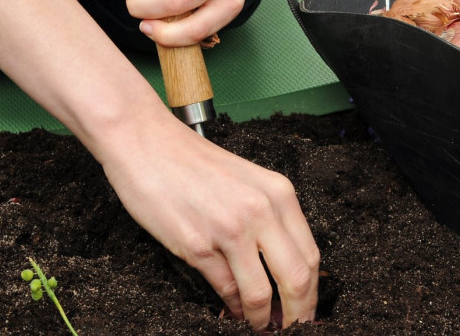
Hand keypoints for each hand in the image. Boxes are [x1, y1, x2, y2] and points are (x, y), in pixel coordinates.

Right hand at [100, 112, 320, 331]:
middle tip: (291, 330)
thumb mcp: (246, 181)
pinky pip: (225, 290)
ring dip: (262, 320)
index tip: (307, 311)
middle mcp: (260, 210)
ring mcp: (229, 229)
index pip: (311, 256)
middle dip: (297, 314)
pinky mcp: (197, 245)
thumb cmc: (191, 162)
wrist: (146, 142)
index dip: (313, 293)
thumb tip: (284, 268)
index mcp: (278, 193)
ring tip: (259, 327)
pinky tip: (232, 312)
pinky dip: (232, 308)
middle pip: (297, 279)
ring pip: (261, 293)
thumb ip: (269, 219)